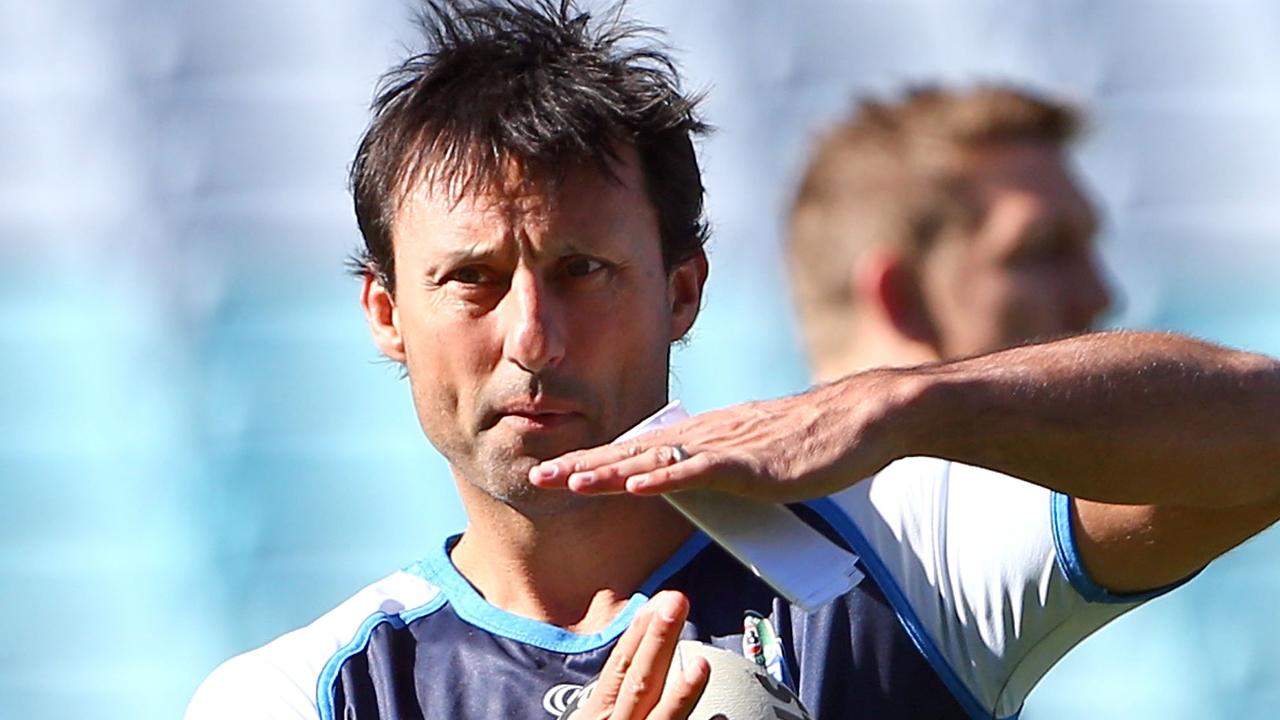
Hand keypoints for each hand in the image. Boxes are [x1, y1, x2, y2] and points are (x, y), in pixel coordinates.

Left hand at [530, 373, 908, 502]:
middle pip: (634, 451)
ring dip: (610, 472)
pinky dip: (664, 479)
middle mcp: (707, 435)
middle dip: (584, 464)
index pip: (640, 449)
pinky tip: (634, 485)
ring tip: (568, 481)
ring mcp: (727, 447)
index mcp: (706, 435)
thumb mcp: (756, 455)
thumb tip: (695, 483)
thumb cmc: (813, 440)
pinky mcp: (752, 463)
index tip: (555, 470)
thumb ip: (724, 467)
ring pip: (657, 460)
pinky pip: (700, 470)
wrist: (863, 419)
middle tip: (537, 475)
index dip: (596, 460)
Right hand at [567, 591, 708, 719]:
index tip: (658, 600)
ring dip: (682, 694)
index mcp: (600, 711)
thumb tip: (642, 648)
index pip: (619, 665)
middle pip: (640, 682)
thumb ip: (616, 692)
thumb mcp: (599, 715)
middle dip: (658, 641)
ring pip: (661, 718)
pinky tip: (719, 718)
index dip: (638, 633)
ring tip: (701, 664)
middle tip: (676, 603)